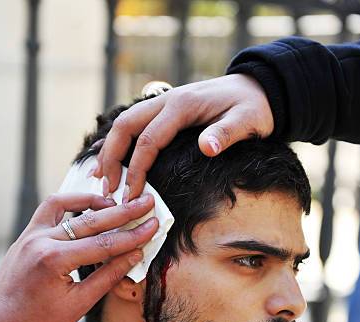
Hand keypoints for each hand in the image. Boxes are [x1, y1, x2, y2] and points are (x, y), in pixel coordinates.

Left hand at [0, 192, 157, 321]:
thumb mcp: (78, 305)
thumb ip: (107, 277)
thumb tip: (133, 256)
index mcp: (55, 261)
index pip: (104, 244)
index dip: (133, 235)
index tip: (154, 225)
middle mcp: (42, 241)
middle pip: (92, 220)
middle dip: (124, 212)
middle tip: (147, 203)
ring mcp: (32, 234)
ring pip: (68, 205)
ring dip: (96, 202)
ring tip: (120, 202)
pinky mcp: (28, 234)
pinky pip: (51, 208)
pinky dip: (72, 203)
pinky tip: (90, 206)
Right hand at [93, 74, 273, 199]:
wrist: (258, 88)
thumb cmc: (253, 108)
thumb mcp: (248, 120)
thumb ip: (227, 133)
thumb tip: (207, 148)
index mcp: (182, 106)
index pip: (148, 140)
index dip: (136, 170)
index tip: (131, 196)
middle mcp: (166, 101)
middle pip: (125, 127)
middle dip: (111, 159)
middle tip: (107, 190)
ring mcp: (163, 104)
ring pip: (125, 124)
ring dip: (110, 150)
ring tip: (101, 179)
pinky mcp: (165, 111)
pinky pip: (135, 126)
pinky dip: (120, 144)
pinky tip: (112, 162)